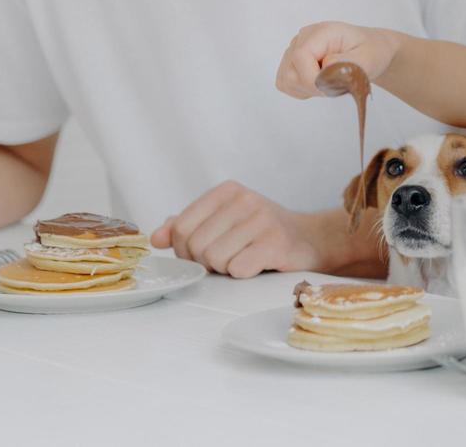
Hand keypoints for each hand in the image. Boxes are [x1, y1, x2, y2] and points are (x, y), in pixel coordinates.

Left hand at [150, 181, 323, 277]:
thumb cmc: (260, 233)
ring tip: (244, 259)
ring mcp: (262, 219)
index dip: (185, 250)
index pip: (181, 227)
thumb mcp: (223, 222)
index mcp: (226, 191)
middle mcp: (244, 199)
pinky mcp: (276, 242)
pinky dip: (244, 274)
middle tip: (228, 259)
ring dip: (226, 269)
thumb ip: (187, 227)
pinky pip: (238, 269)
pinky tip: (258, 265)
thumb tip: (156, 238)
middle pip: (196, 246)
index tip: (204, 253)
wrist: (310, 239)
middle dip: (206, 262)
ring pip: (215, 259)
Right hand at [276, 21, 398, 97]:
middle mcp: (303, 38)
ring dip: (307, 89)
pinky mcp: (292, 61)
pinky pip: (286, 83)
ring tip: (330, 83)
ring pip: (286, 79)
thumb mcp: (369, 58)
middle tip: (335, 86)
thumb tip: (325, 65)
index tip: (329, 89)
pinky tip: (320, 83)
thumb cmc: (371, 51)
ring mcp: (294, 49)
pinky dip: (302, 90)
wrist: (371, 50)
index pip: (300, 57)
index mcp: (321, 32)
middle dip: (312, 87)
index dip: (311, 79)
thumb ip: (348, 62)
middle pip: (290, 71)